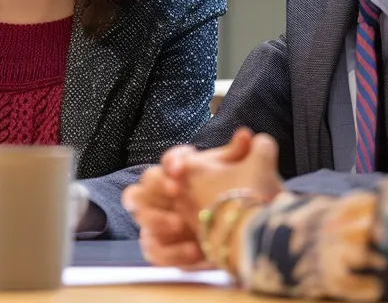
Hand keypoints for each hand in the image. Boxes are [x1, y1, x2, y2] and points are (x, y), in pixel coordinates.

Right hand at [126, 130, 274, 268]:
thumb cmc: (226, 196)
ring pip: (142, 217)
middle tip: (177, 191)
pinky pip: (155, 251)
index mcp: (177, 174)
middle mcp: (160, 197)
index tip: (183, 168)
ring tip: (181, 224)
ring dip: (158, 219)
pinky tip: (195, 251)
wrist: (229, 228)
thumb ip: (237, 155)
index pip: (167, 161)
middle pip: (141, 186)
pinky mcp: (161, 249)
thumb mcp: (234, 174)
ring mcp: (156, 223)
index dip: (172, 162)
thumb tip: (246, 135)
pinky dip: (172, 252)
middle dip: (157, 186)